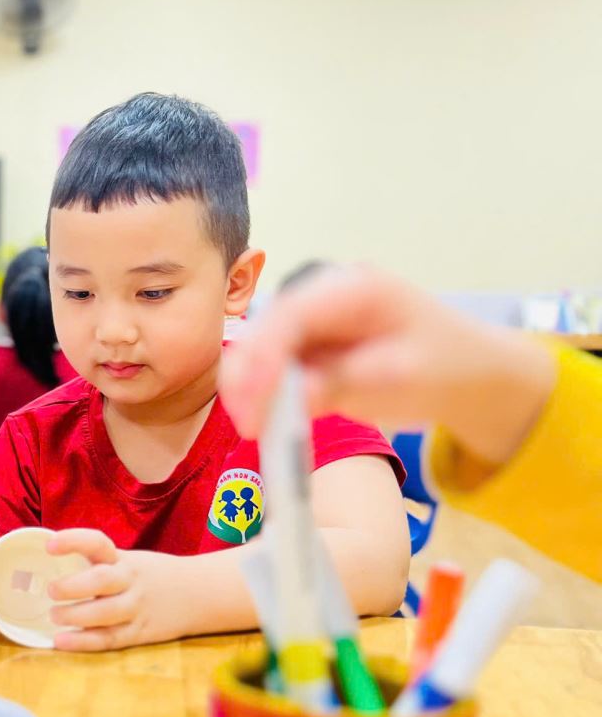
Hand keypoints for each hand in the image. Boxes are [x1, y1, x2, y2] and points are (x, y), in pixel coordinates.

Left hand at [39, 528, 195, 651]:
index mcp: (123, 559)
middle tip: (50, 590)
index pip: (97, 543)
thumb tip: (46, 565)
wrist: (200, 594)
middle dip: (73, 586)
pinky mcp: (139, 633)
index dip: (72, 541)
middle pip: (101, 580)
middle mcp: (130, 580)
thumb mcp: (128, 561)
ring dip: (75, 615)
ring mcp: (136, 608)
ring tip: (54, 616)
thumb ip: (96, 564)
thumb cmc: (150, 576)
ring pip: (104, 613)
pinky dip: (83, 642)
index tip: (48, 545)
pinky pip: (109, 638)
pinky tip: (61, 641)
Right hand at [220, 265, 554, 467]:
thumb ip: (346, 381)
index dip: (265, 353)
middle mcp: (325, 296)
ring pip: (262, 348)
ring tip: (255, 428)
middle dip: (248, 374)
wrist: (469, 373)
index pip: (294, 313)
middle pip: (268, 328)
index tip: (253, 397)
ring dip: (250, 388)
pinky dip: (264, 395)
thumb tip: (294, 395)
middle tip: (247, 423)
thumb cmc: (446, 367)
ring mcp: (314, 321)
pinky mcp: (307, 346)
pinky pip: (273, 367)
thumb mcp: (404, 376)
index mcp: (357, 288)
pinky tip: (266, 421)